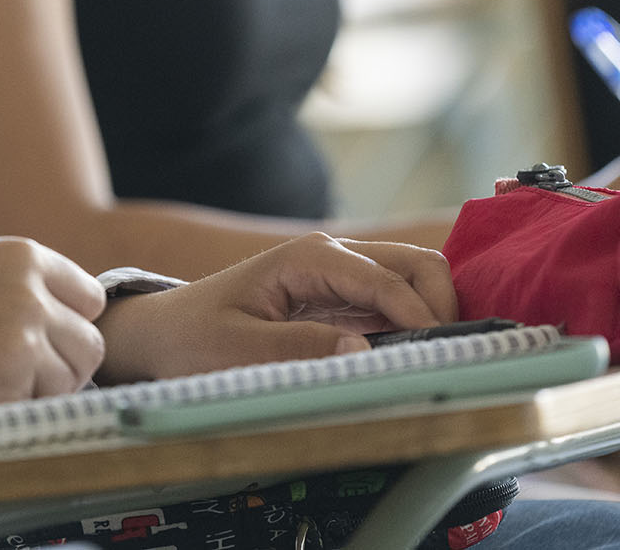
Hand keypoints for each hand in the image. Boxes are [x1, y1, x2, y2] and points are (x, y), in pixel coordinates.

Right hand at [0, 236, 105, 431]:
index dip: (65, 329)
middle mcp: (29, 284)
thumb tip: (85, 334)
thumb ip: (27, 298)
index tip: (32, 346)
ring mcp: (24, 327)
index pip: (89, 298)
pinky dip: (14, 412)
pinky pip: (43, 406)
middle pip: (91, 342)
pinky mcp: (13, 372)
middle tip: (5, 376)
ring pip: (73, 378)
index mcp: (20, 255)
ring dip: (38, 393)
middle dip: (60, 368)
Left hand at [94, 232, 455, 383]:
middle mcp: (333, 258)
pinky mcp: (344, 302)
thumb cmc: (194, 340)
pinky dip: (420, 325)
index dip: (420, 315)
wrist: (166, 333)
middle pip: (415, 264)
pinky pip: (397, 304)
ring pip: (415, 280)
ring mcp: (342, 277)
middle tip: (453, 357)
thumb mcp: (236, 353)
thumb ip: (299, 351)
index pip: (386, 279)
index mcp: (309, 259)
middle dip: (444, 303)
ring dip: (437, 313)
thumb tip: (363, 353)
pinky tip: (422, 358)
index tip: (440, 355)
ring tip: (445, 360)